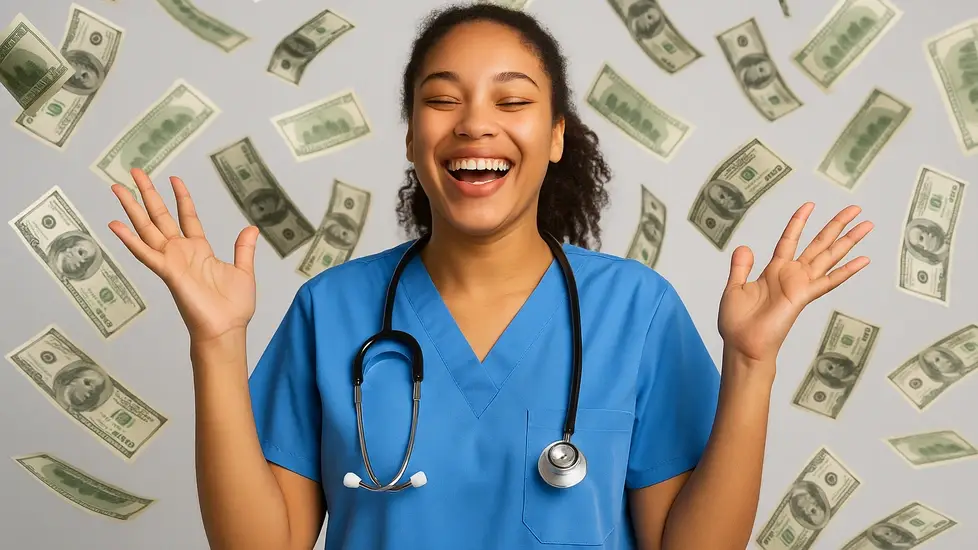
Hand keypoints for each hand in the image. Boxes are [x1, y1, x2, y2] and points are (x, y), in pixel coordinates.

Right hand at [108, 168, 259, 342]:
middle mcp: (181, 252)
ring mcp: (171, 261)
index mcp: (199, 250)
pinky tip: (115, 224)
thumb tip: (251, 228)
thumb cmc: (233, 306)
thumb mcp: (243, 271)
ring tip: (117, 188)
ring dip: (132, 209)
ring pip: (147, 229)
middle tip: (134, 172)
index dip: (181, 197)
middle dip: (147, 194)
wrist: (226, 328)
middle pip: (160, 217)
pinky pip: (145, 254)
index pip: (187, 216)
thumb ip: (243, 249)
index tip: (174, 178)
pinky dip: (130, 240)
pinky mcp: (167, 272)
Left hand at [718, 203, 872, 369]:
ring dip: (848, 240)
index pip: (789, 240)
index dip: (799, 222)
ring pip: (829, 256)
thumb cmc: (737, 323)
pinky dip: (847, 270)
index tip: (810, 204)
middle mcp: (792, 275)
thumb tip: (744, 247)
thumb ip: (741, 267)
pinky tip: (863, 260)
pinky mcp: (804, 296)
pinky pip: (829, 280)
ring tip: (866, 224)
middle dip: (836, 225)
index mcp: (774, 271)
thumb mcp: (734, 288)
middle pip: (819, 243)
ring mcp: (801, 284)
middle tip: (855, 209)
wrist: (742, 344)